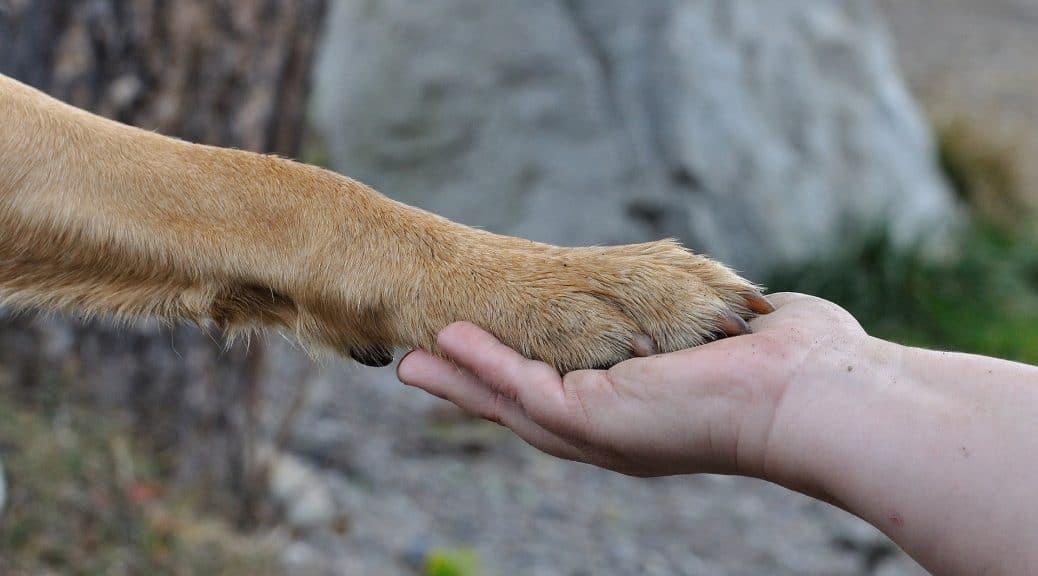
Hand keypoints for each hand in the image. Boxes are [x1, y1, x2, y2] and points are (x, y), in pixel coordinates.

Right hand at [397, 293, 869, 478]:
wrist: (816, 393)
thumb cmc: (794, 363)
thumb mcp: (731, 333)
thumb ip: (713, 320)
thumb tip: (744, 306)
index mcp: (641, 413)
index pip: (566, 392)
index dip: (520, 373)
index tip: (483, 351)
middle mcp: (614, 430)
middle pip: (524, 408)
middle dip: (471, 386)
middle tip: (418, 367)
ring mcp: (601, 431)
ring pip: (510, 404)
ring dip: (460, 379)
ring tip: (413, 359)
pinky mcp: (594, 419)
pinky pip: (522, 389)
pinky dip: (482, 367)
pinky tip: (446, 344)